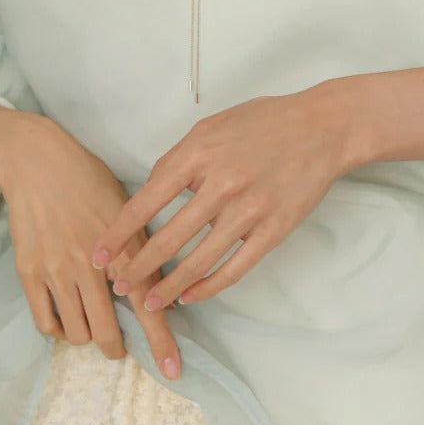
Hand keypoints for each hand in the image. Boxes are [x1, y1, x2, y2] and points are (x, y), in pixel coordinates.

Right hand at [0, 116, 183, 379]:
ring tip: (91, 322)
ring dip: (88, 337)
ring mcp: (58, 270)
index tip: (173, 372)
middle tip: (118, 345)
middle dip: (116, 347)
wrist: (39, 163)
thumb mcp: (131, 212)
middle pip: (107, 332)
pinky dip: (58, 329)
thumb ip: (145, 253)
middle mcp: (92, 265)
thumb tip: (162, 295)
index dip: (161, 344)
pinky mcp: (29, 272)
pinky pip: (45, 322)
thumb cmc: (92, 183)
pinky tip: (65, 315)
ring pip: (77, 333)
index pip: (149, 308)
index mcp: (125, 250)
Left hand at [91, 88, 350, 308]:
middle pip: (167, 239)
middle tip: (119, 288)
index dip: (118, 234)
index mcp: (198, 155)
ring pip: (199, 261)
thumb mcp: (212, 126)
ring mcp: (249, 210)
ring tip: (150, 301)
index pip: (145, 202)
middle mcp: (221, 184)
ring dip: (169, 286)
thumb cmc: (264, 122)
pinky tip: (192, 295)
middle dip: (137, 269)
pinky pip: (235, 268)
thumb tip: (149, 193)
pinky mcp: (274, 229)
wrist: (323, 127)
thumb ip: (180, 159)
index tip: (99, 256)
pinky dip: (209, 287)